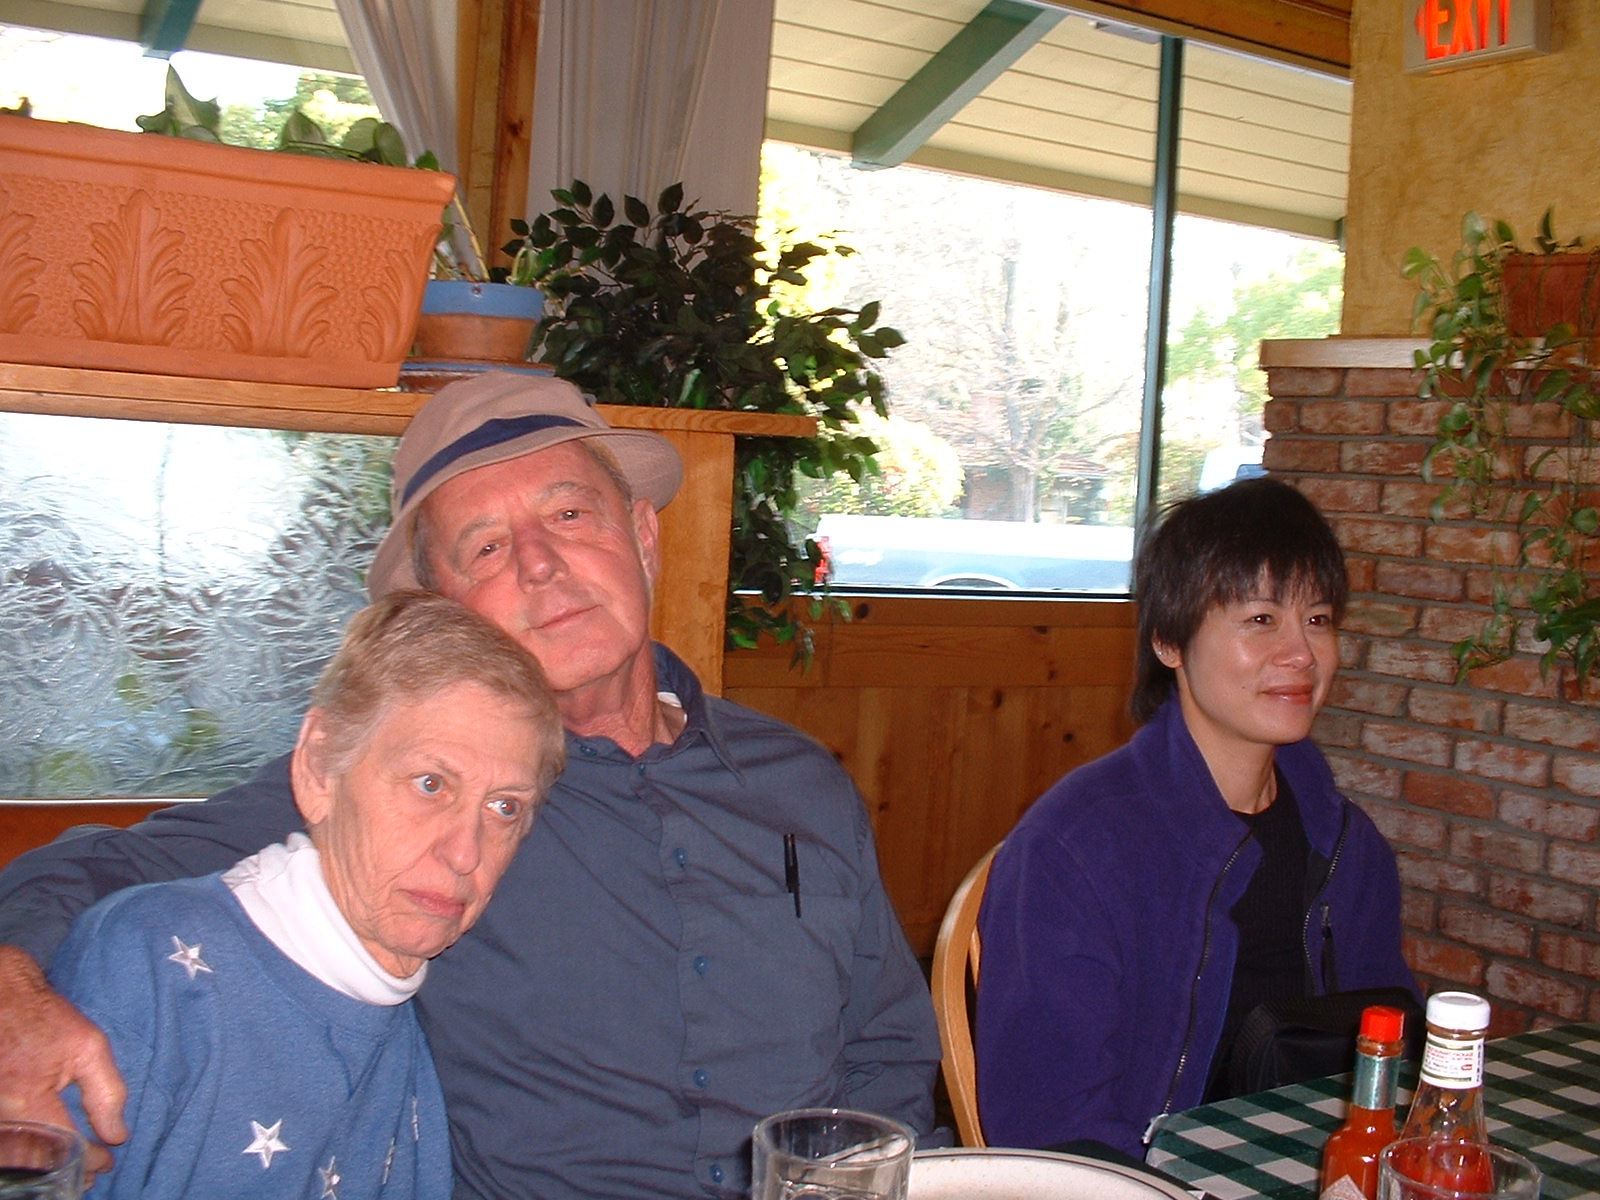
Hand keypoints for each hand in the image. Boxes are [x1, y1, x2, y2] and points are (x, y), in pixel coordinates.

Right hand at [0, 944, 126, 1172]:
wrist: (1, 997)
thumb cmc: (45, 1018)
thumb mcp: (88, 1047)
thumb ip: (106, 1092)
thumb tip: (117, 1134)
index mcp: (29, 1101)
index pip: (64, 1148)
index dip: (89, 1160)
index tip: (108, 1162)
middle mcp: (3, 1115)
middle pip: (36, 1162)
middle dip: (67, 1171)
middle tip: (92, 1175)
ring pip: (20, 1156)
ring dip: (47, 1166)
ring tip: (75, 1169)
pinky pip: (9, 1142)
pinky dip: (30, 1152)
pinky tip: (50, 1152)